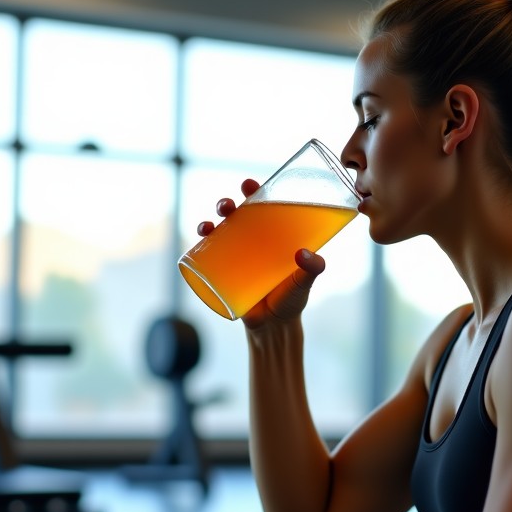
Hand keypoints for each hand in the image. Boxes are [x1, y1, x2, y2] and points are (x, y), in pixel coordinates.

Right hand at [199, 178, 325, 329]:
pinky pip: (206, 256)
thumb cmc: (292, 300)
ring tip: (209, 225)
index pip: (261, 207)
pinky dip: (199, 245)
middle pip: (235, 216)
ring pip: (218, 233)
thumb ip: (312, 269)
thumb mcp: (304, 282)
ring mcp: (235, 258)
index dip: (254, 192)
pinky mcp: (222, 274)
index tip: (250, 184)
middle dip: (227, 204)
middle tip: (229, 205)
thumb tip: (304, 254)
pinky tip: (198, 240)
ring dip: (208, 222)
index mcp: (271, 237)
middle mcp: (252, 243)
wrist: (274, 328)